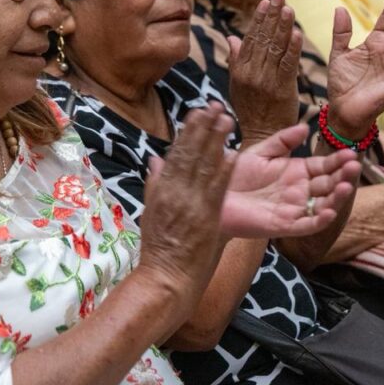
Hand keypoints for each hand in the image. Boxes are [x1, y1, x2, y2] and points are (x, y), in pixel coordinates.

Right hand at [138, 104, 236, 306]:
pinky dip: (224, 172)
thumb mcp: (150, 212)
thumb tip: (156, 160)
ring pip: (204, 167)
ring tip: (227, 120)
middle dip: (203, 128)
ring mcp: (191, 205)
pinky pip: (216, 191)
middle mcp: (175, 193)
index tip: (197, 112)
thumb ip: (155, 184)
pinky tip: (233, 155)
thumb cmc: (159, 250)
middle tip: (215, 106)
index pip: (177, 154)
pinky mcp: (206, 218)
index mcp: (162, 190)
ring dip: (217, 142)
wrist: (165, 278)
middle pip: (190, 154)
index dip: (189, 131)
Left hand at [220, 123, 359, 237]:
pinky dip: (320, 219)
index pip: (324, 165)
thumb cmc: (236, 174)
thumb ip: (283, 141)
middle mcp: (300, 190)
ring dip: (338, 197)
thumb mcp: (261, 152)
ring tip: (347, 186)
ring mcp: (294, 209)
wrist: (215, 195)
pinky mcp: (285, 225)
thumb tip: (305, 127)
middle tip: (354, 166)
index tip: (351, 152)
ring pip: (324, 205)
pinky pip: (307, 224)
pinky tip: (330, 211)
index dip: (338, 160)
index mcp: (297, 171)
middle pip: (329, 184)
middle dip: (343, 176)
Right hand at [227, 0, 300, 143]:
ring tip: (288, 8)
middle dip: (272, 15)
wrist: (261, 137)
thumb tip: (233, 37)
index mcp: (240, 70)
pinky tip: (297, 33)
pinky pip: (288, 65)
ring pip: (276, 48)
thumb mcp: (237, 86)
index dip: (259, 19)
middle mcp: (251, 73)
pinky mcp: (282, 89)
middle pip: (263, 38)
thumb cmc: (251, 112)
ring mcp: (266, 81)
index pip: (251, 38)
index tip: (266, 1)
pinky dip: (293, 48)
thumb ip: (236, 60)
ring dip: (283, 26)